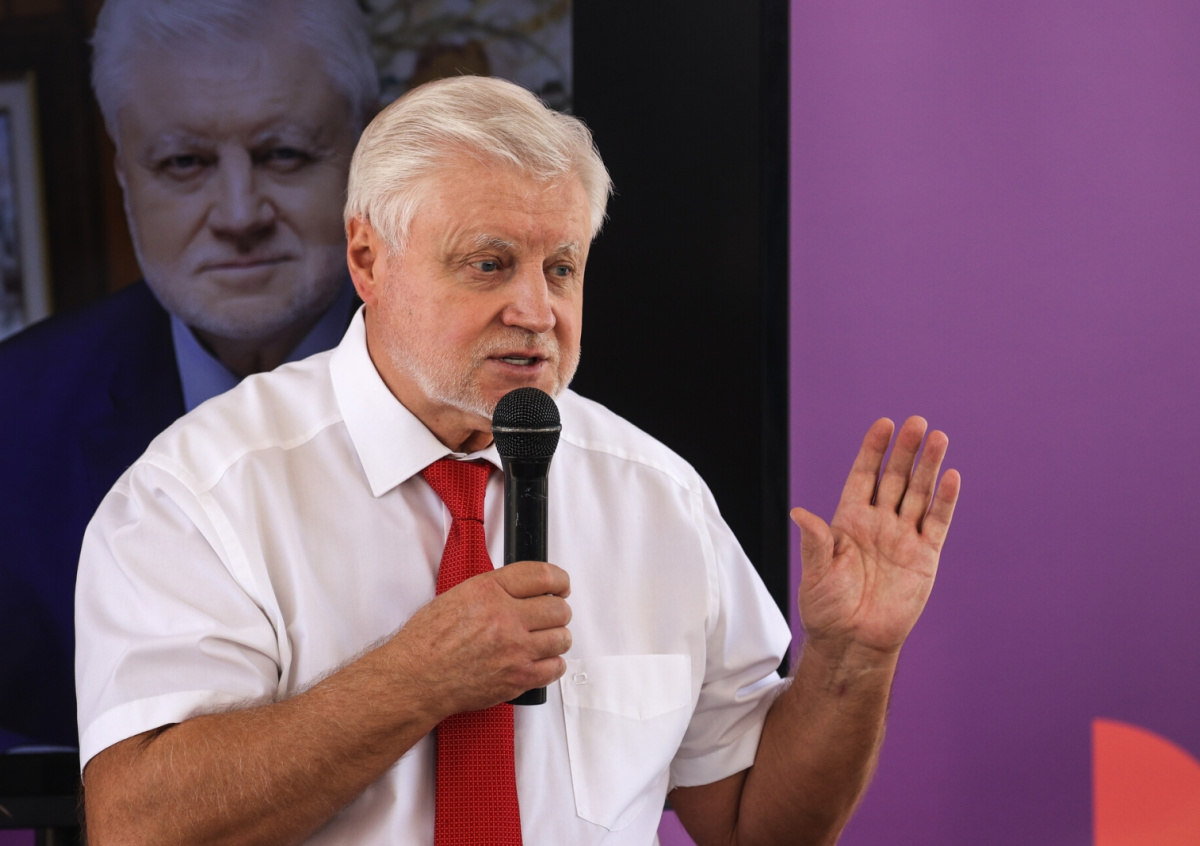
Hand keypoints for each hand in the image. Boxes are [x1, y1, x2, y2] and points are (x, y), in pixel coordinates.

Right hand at [385, 561, 570, 718]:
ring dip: (557, 637)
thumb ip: (494, 588)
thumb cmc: (428, 641)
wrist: (416, 678)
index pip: (543, 575)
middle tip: (551, 615)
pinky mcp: (518, 677)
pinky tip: (541, 660)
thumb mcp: (458, 596)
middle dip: (558, 610)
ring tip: (546, 639)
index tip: (561, 585)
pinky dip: (553, 664)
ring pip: (562, 638)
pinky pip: (555, 667)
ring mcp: (515, 649)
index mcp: (489, 591)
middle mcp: (505, 618)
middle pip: (559, 608)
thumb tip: (522, 587)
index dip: (559, 580)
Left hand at [791, 417, 959, 659]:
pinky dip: (945, 501)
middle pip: (895, 478)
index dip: (873, 450)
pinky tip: (952, 477)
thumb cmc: (828, 607)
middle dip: (906, 451)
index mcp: (849, 520)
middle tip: (917, 423)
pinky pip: (937, 523)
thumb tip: (799, 513)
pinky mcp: (925, 556)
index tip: (884, 425)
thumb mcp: (816, 572)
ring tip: (939, 439)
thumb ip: (816, 541)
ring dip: (929, 467)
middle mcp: (878, 523)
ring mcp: (903, 537)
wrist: (854, 640)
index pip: (864, 475)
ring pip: (919, 494)